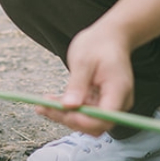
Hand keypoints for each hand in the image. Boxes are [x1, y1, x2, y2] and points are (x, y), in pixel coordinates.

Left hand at [37, 21, 134, 135]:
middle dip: (69, 119)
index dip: (83, 120)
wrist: (109, 36)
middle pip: (94, 124)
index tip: (61, 111)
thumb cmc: (98, 44)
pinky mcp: (99, 102)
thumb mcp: (84, 60)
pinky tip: (48, 103)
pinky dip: (66, 109)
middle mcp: (117, 101)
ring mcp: (109, 103)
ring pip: (86, 121)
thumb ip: (77, 84)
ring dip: (63, 115)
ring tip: (41, 105)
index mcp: (118, 90)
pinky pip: (83, 112)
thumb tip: (69, 106)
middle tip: (44, 107)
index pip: (105, 118)